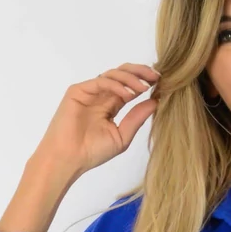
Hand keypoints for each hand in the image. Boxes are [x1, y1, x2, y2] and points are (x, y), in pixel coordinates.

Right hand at [33, 62, 160, 176]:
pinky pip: (100, 81)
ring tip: (144, 88)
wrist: (69, 159)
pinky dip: (116, 84)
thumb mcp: (122, 136)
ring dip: (130, 78)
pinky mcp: (78, 91)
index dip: (145, 82)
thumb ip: (136, 118)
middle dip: (140, 72)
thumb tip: (155, 102)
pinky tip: (129, 94)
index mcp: (111, 105)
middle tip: (156, 77)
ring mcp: (89, 92)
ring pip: (113, 74)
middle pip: (123, 74)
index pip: (130, 87)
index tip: (162, 83)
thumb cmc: (92, 152)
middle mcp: (101, 95)